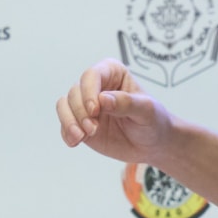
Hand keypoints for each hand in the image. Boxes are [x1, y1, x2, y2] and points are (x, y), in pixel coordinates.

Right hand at [55, 59, 176, 163]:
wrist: (153, 144)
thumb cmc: (153, 121)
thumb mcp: (146, 111)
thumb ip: (126, 103)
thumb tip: (103, 99)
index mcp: (112, 73)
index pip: (91, 76)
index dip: (88, 92)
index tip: (95, 110)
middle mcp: (95, 86)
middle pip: (74, 92)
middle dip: (80, 112)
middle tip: (93, 129)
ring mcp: (86, 105)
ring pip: (64, 106)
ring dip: (70, 122)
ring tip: (81, 137)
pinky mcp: (81, 123)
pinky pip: (65, 124)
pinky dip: (67, 133)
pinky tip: (76, 142)